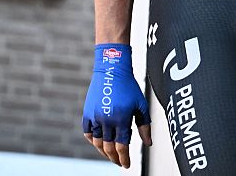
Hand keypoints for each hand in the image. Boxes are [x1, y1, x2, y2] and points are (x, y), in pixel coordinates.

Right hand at [82, 44, 151, 167]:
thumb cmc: (130, 87)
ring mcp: (95, 117)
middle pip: (109, 147)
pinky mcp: (87, 114)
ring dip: (104, 151)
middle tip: (119, 163)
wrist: (112, 71)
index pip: (122, 146)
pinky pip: (88, 133)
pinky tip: (100, 143)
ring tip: (111, 155)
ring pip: (97, 142)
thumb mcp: (141, 105)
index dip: (124, 158)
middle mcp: (106, 120)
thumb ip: (145, 126)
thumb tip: (148, 143)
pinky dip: (93, 141)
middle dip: (115, 158)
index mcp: (122, 118)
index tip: (126, 166)